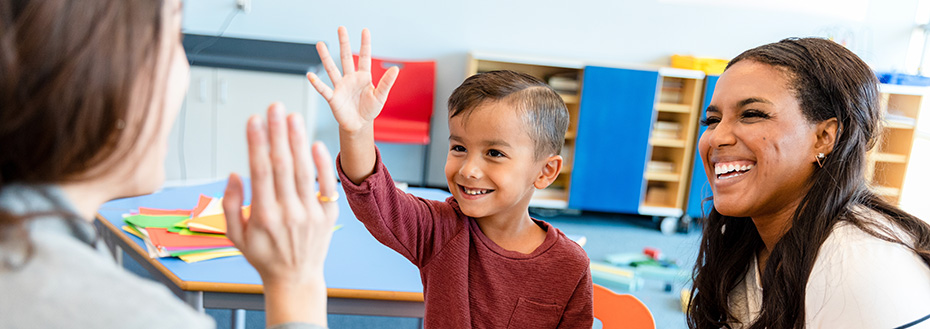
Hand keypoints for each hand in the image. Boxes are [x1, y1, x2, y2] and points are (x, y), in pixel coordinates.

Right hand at [222, 102, 336, 326]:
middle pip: (283, 166)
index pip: (260, 172)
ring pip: (305, 171)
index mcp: (264, 217)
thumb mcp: (235, 235)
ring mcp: (311, 214)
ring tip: (293, 117)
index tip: (253, 120)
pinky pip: (326, 185)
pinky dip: (322, 164)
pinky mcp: (328, 215)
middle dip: (278, 134)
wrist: (295, 278)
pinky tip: (315, 143)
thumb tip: (234, 174)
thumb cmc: (263, 255)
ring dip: (299, 142)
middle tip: (275, 107)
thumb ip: (230, 204)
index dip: (257, 144)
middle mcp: (289, 214)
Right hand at [307, 26, 398, 133]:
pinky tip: (311, 75)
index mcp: (363, 77)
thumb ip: (386, 82)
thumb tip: (396, 69)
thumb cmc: (369, 109)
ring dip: (326, 57)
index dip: (365, 44)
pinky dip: (317, 83)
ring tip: (320, 44)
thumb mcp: (380, 96)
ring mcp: (340, 87)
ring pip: (332, 69)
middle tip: (341, 28)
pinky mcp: (333, 98)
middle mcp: (350, 78)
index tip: (365, 30)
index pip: (365, 57)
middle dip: (344, 43)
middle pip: (346, 57)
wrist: (359, 125)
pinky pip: (324, 89)